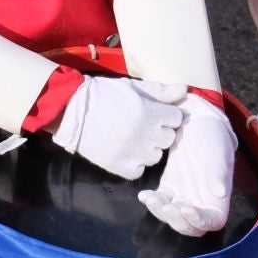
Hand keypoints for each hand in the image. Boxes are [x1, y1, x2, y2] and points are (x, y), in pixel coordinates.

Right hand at [48, 75, 184, 179]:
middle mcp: (144, 134)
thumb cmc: (104, 94)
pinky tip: (126, 151)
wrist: (72, 109)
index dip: (167, 114)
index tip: (155, 113)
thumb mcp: (133, 87)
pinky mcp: (119, 166)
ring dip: (149, 148)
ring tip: (134, 138)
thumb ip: (161, 91)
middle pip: (169, 138)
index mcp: (149, 112)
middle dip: (160, 131)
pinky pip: (139, 170)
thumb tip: (185, 90)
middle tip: (144, 125)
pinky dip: (135, 163)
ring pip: (156, 156)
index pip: (176, 118)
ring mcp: (133, 152)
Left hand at [138, 93, 236, 236]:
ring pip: (172, 216)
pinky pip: (160, 201)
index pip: (212, 222)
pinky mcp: (169, 187)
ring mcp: (184, 196)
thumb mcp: (217, 152)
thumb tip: (220, 193)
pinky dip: (152, 201)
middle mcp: (201, 202)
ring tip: (151, 198)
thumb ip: (218, 173)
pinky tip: (144, 194)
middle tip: (166, 205)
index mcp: (218, 199)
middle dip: (176, 220)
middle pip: (189, 225)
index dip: (199, 221)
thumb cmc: (212, 137)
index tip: (186, 208)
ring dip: (161, 212)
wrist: (195, 122)